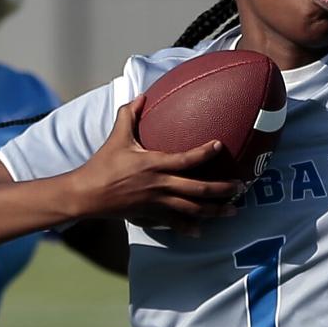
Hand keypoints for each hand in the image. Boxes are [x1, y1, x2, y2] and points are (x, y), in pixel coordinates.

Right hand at [68, 99, 245, 235]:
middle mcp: (160, 185)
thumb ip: (130, 114)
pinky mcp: (151, 215)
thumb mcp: (117, 137)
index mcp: (154, 164)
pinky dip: (189, 228)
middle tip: (240, 186)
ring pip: (193, 209)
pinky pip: (175, 223)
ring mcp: (157, 203)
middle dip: (222, 189)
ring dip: (215, 210)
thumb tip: (143, 95)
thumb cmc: (102, 164)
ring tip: (233, 210)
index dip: (205, 152)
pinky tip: (202, 231)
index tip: (220, 146)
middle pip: (198, 189)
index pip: (187, 159)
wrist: (87, 195)